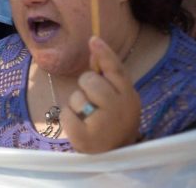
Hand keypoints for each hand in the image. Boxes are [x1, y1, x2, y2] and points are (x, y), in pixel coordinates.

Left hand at [62, 36, 140, 152]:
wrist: (115, 155)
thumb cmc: (113, 121)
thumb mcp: (116, 97)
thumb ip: (106, 75)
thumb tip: (94, 47)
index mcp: (129, 96)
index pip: (116, 70)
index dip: (104, 54)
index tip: (93, 39)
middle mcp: (120, 109)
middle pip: (90, 80)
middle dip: (85, 86)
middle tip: (92, 101)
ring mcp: (104, 124)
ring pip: (76, 97)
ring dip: (76, 105)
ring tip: (88, 118)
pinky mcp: (87, 138)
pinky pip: (66, 115)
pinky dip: (68, 119)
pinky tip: (79, 127)